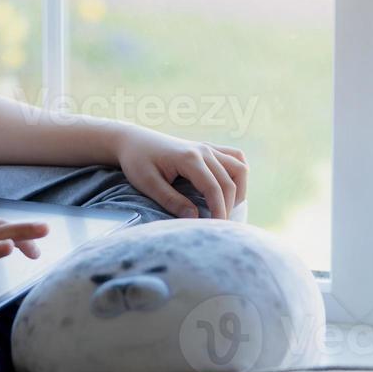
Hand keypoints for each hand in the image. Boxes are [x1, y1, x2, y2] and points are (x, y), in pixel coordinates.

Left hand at [114, 126, 248, 220]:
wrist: (133, 140)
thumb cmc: (137, 161)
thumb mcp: (147, 183)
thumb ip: (170, 200)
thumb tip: (194, 216)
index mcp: (189, 158)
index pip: (214, 189)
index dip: (219, 212)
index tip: (216, 231)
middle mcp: (203, 150)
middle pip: (230, 182)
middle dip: (228, 207)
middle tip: (218, 227)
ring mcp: (207, 147)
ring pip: (240, 168)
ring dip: (239, 190)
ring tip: (226, 208)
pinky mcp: (208, 147)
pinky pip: (235, 157)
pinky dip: (238, 173)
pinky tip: (230, 188)